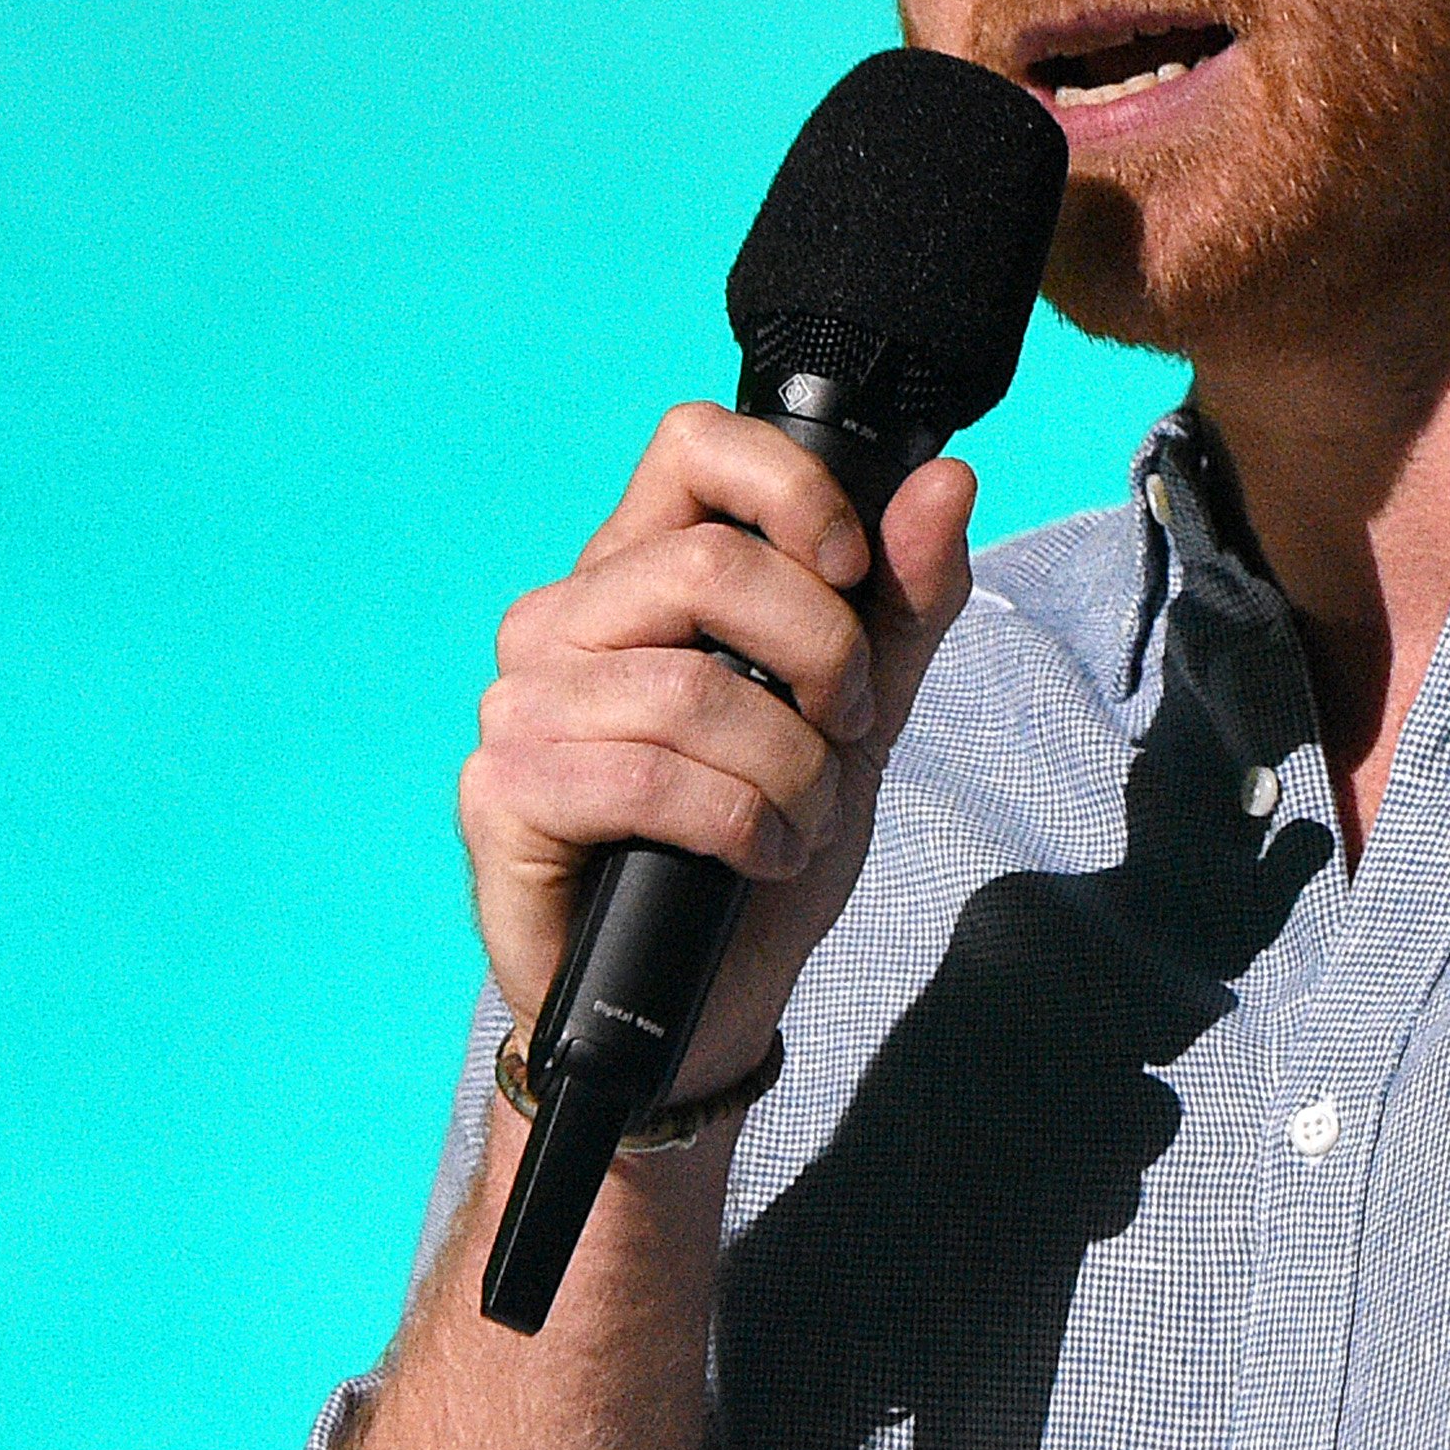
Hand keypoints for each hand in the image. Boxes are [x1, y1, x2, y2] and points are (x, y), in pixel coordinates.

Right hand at [460, 408, 982, 1091]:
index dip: (792, 493)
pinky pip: (645, 779)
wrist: (702, 1005)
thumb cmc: (761, 849)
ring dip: (788, 770)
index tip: (851, 574)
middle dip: (823, 656)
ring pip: (690, 689)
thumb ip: (900, 605)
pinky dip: (736, 823)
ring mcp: (520, 706)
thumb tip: (945, 483)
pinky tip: (755, 856)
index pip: (694, 444)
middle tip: (844, 729)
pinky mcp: (503, 794)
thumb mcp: (858, 719)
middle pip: (711, 562)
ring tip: (800, 821)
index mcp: (638, 572)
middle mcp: (562, 621)